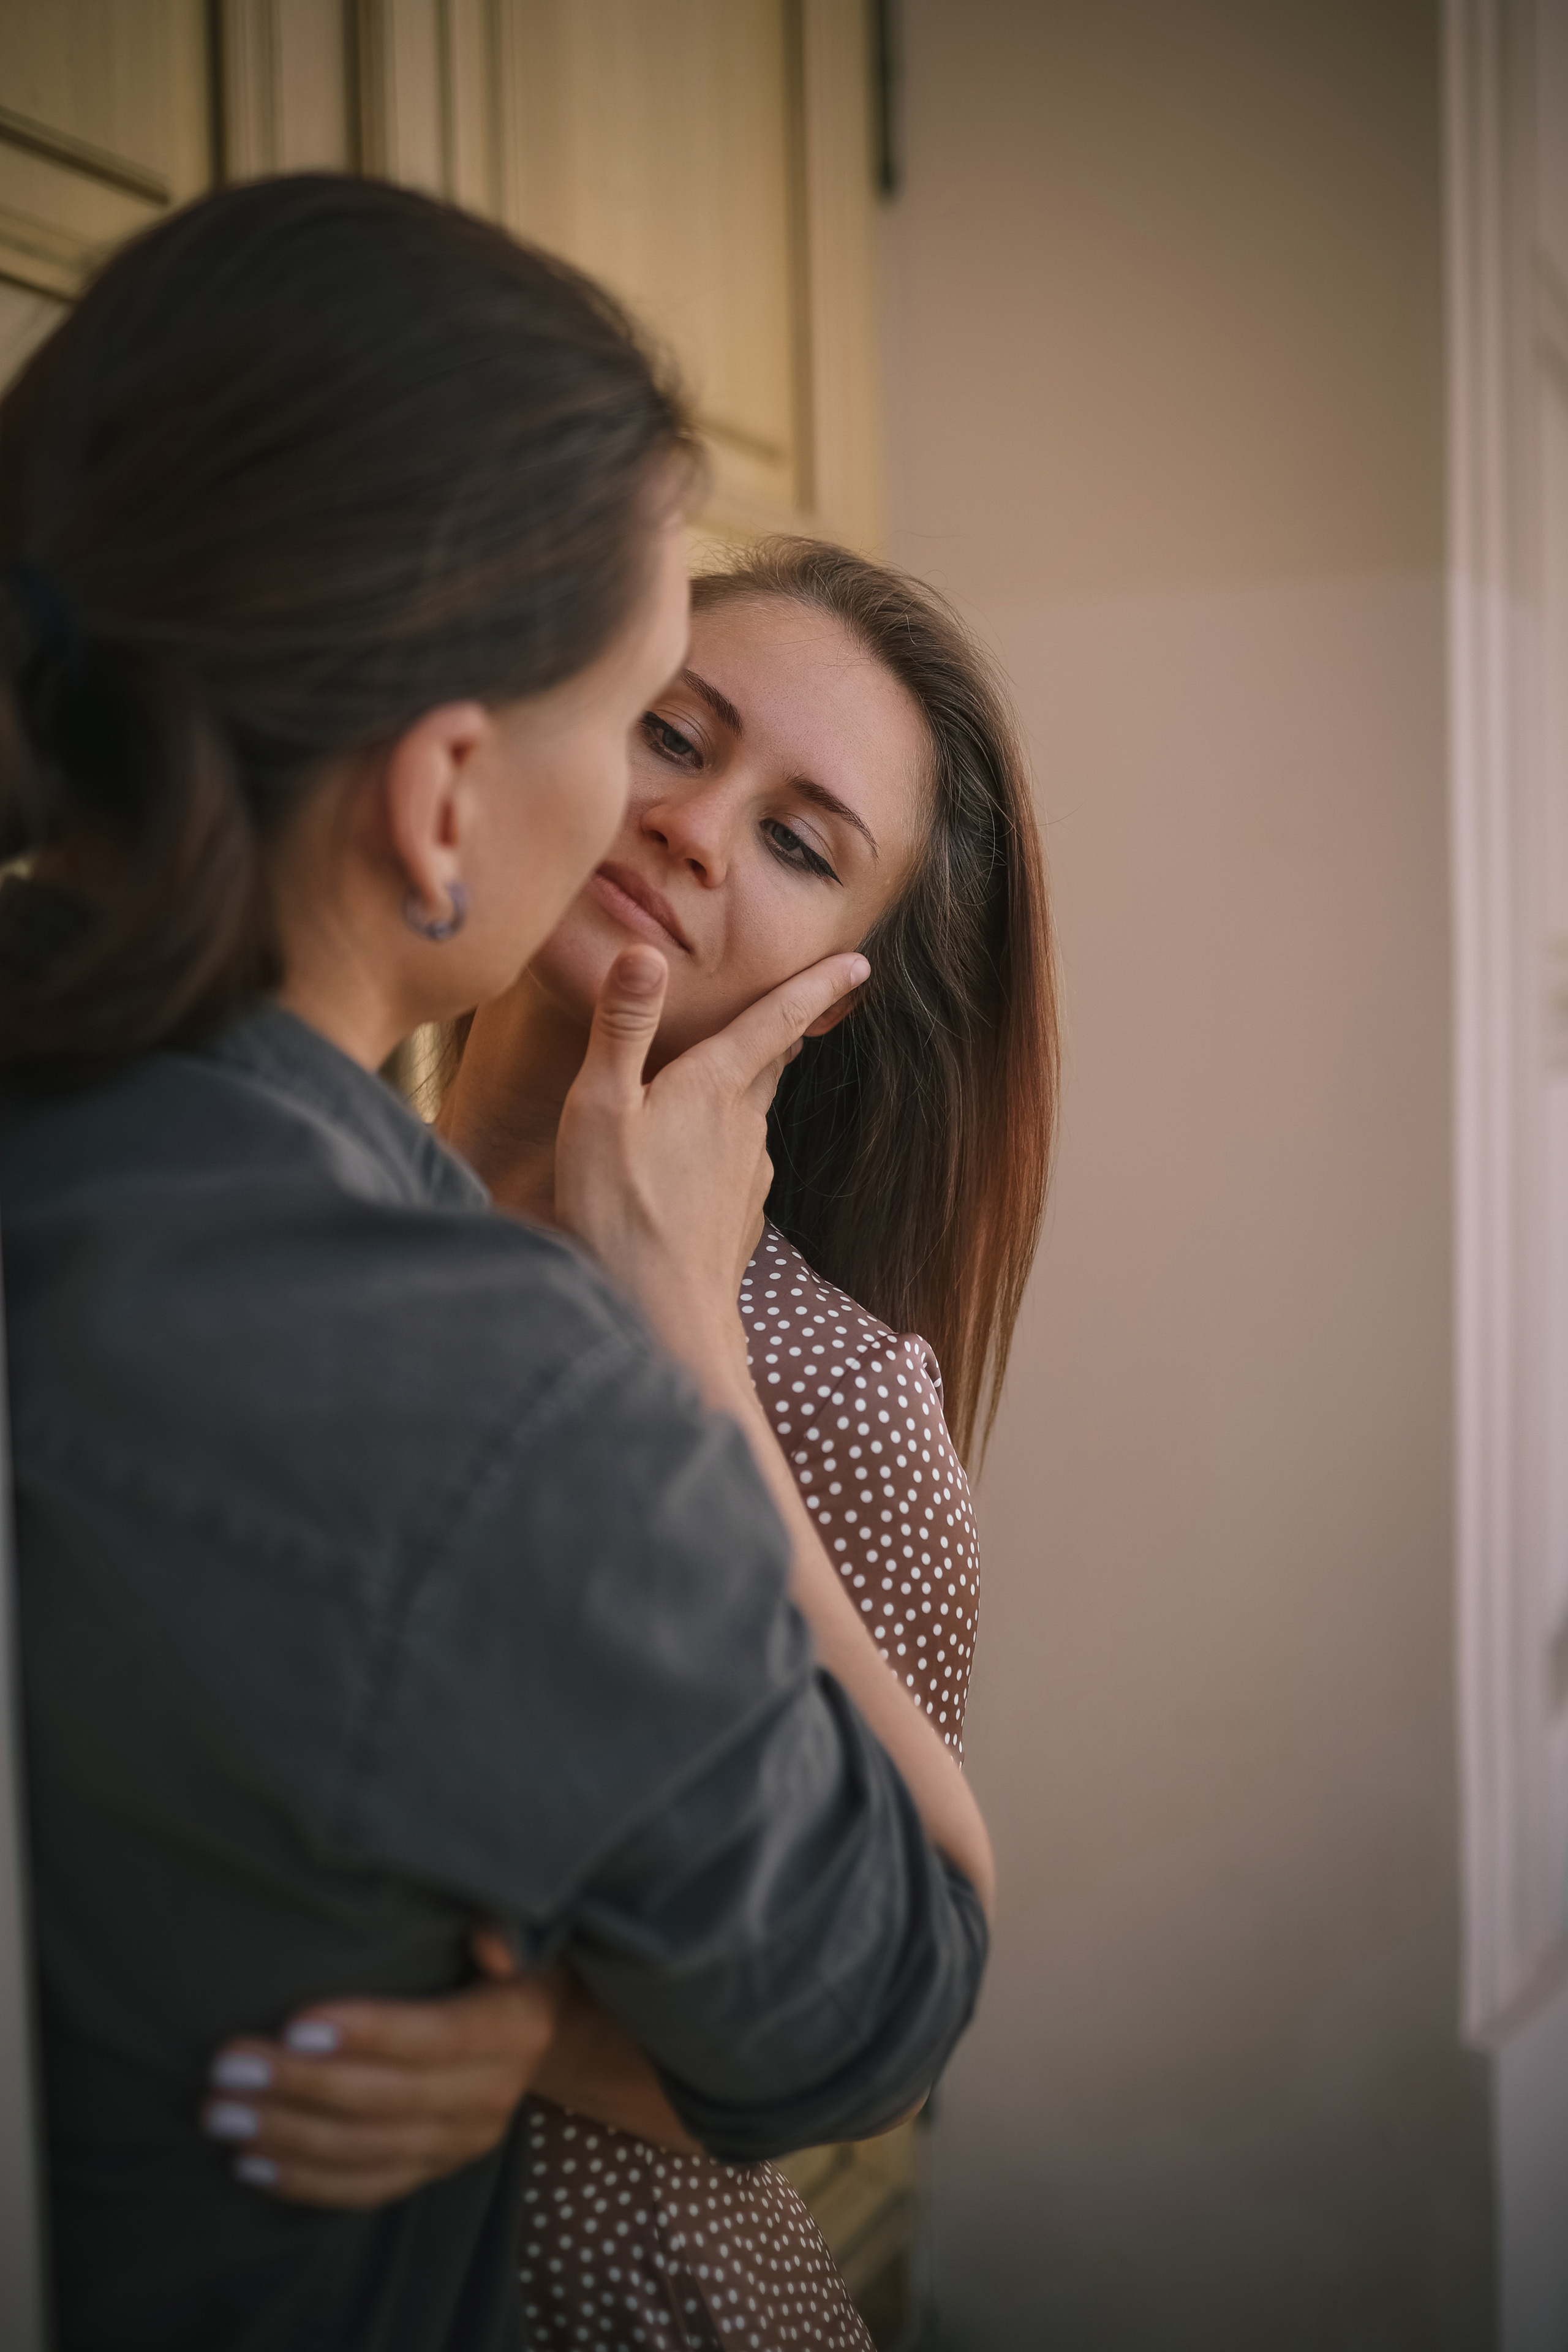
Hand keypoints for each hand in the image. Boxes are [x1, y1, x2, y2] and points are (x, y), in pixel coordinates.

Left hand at [202, 1931, 561, 2207]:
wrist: (543, 2025)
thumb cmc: (503, 1957)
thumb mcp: (518, 1927)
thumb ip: (498, 1926)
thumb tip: (488, 1940)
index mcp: (513, 2028)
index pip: (437, 2037)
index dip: (369, 2034)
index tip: (294, 2026)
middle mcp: (492, 2094)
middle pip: (390, 2100)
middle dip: (302, 2087)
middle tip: (229, 2069)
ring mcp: (462, 2142)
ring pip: (369, 2151)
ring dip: (289, 2137)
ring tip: (223, 2116)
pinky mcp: (433, 2170)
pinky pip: (368, 2188)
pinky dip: (307, 2182)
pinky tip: (251, 2165)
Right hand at [555, 944, 868, 1359]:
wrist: (663, 1313)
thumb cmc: (619, 1207)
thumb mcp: (602, 1107)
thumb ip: (624, 1027)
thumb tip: (647, 952)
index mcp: (714, 1086)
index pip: (777, 1019)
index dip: (817, 985)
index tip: (858, 961)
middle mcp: (745, 1125)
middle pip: (769, 1064)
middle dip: (780, 1033)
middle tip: (793, 1008)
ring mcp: (750, 1175)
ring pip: (751, 1117)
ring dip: (740, 1095)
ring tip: (712, 1086)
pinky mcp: (742, 1218)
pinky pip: (737, 1167)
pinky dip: (721, 1151)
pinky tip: (691, 1168)